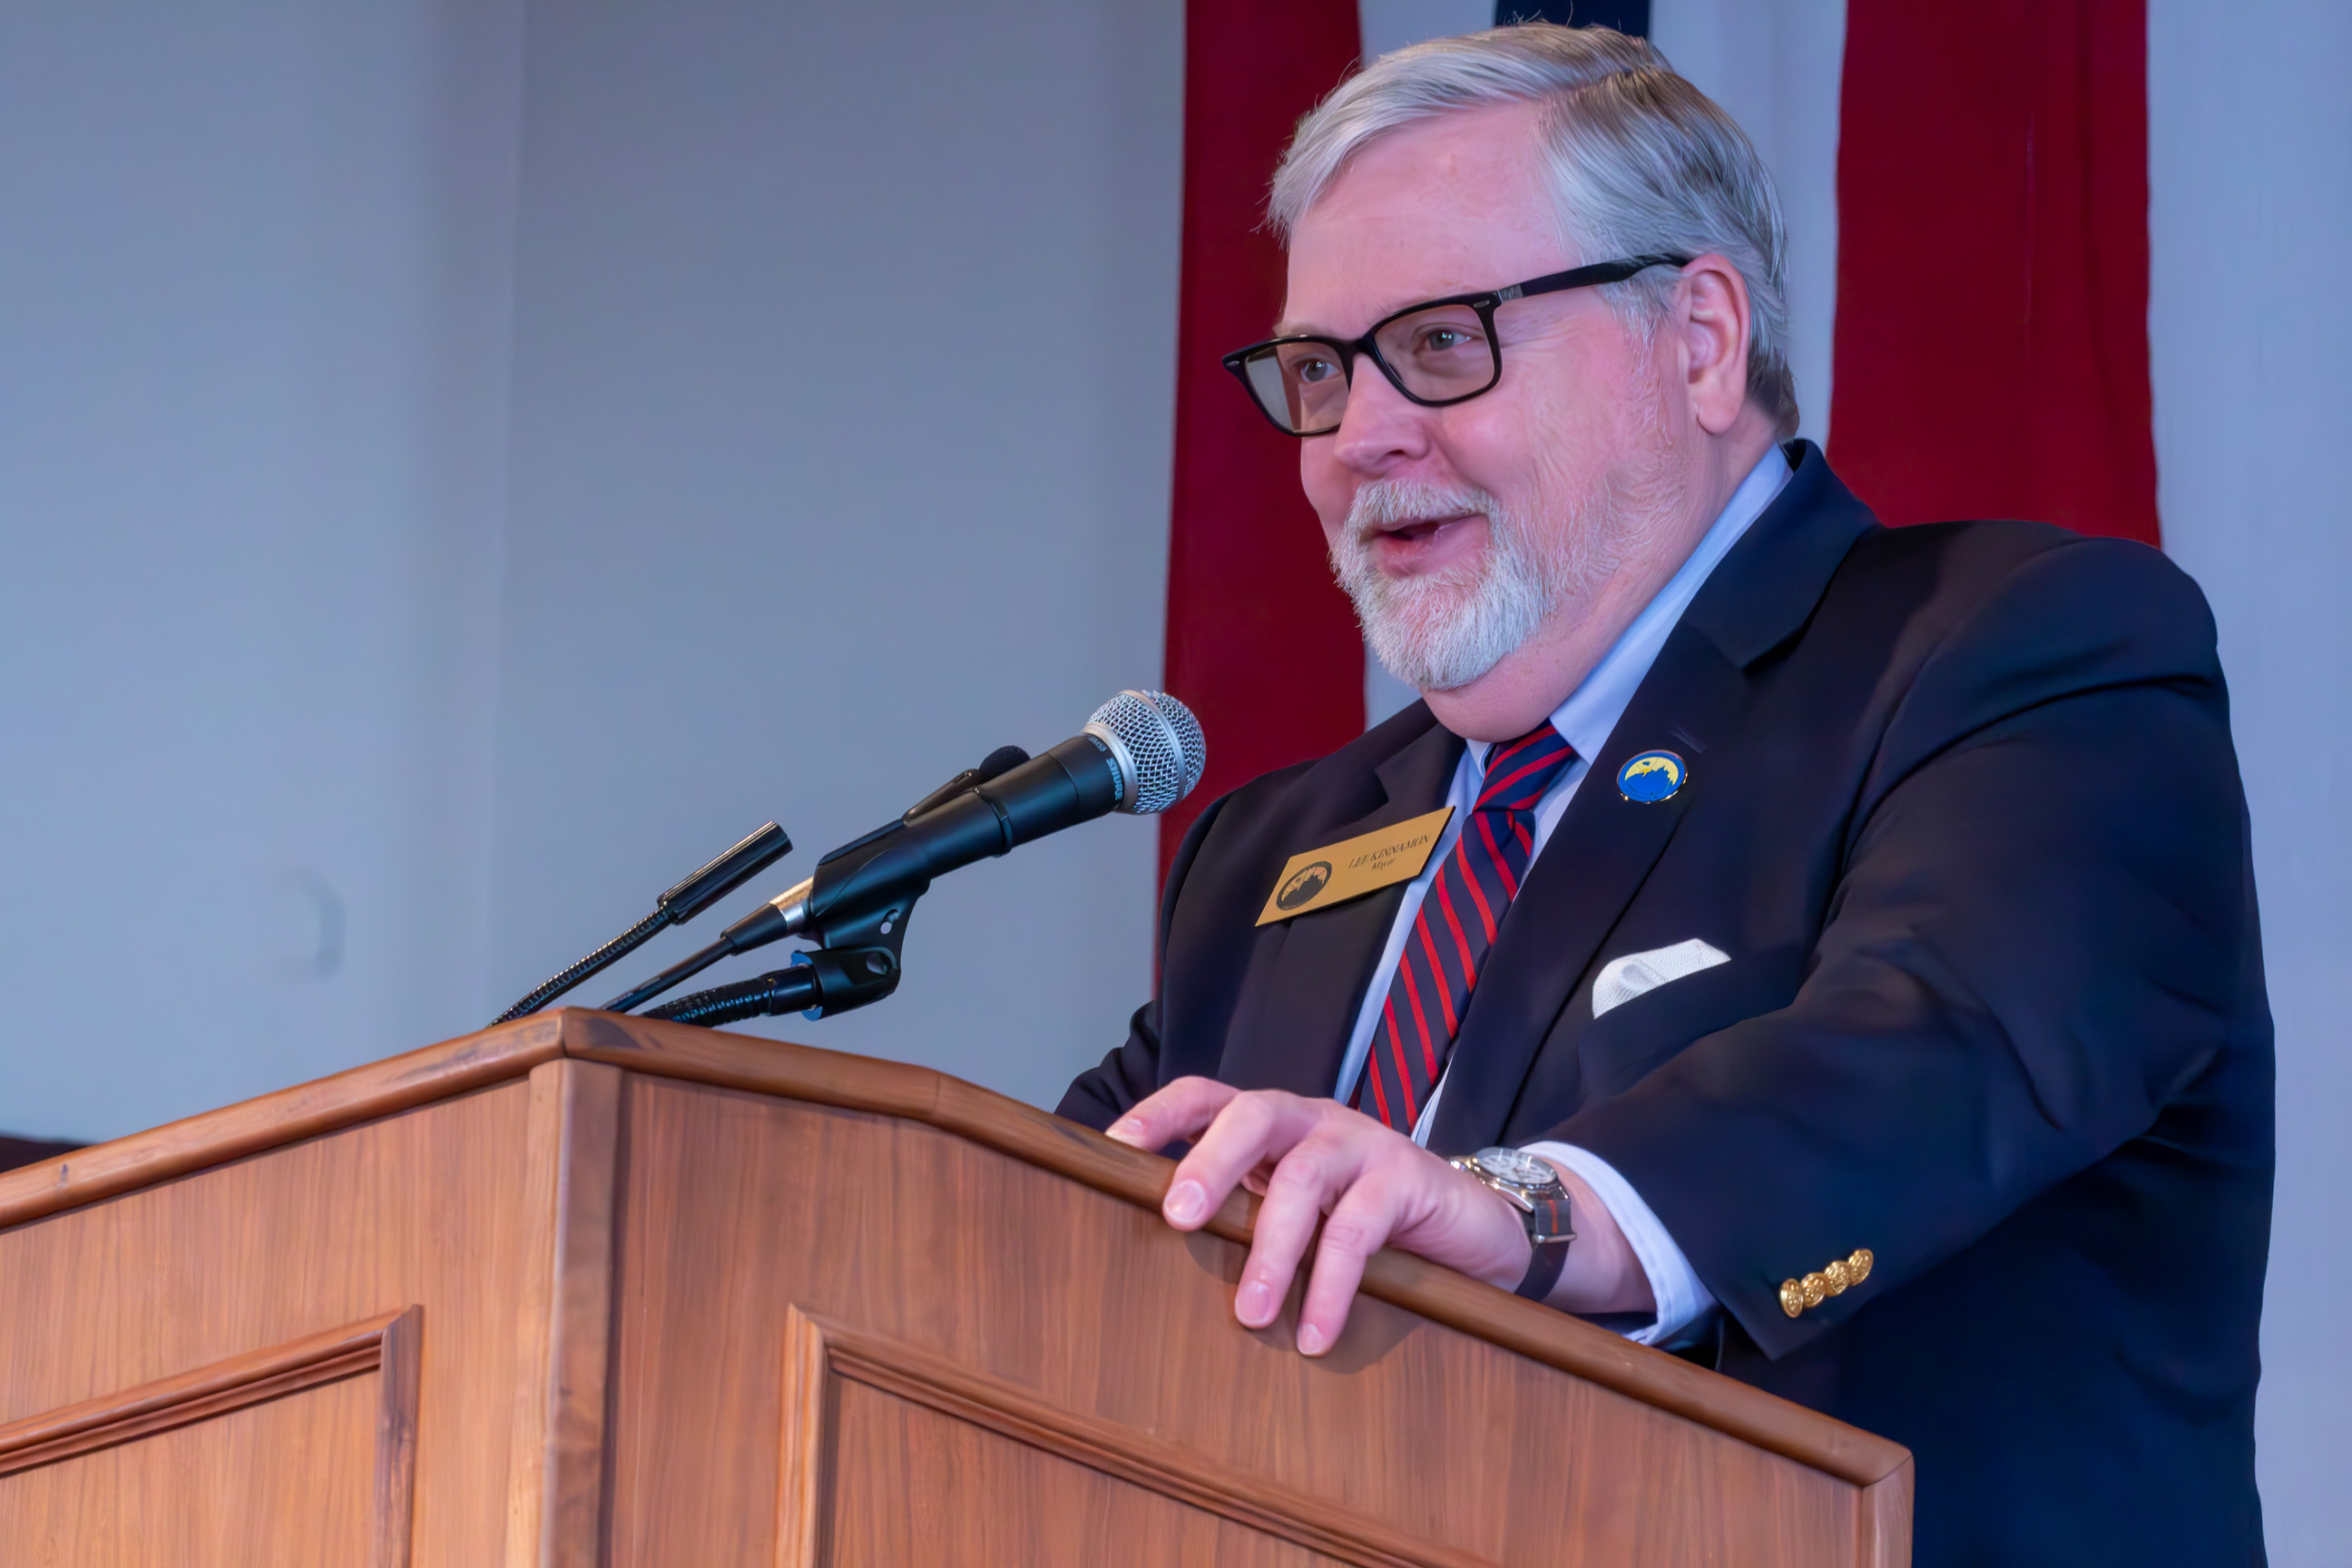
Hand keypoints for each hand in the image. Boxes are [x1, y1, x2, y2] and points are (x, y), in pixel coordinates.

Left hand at [1105, 1077, 1651, 1353]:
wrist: (1474, 1229)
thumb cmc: (1367, 1223)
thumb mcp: (1301, 1212)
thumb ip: (1247, 1215)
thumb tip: (1156, 1264)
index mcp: (1275, 1123)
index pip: (1208, 1096)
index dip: (1160, 1114)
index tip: (1114, 1148)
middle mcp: (1312, 1119)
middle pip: (1250, 1116)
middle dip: (1209, 1163)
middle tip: (1176, 1218)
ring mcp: (1361, 1142)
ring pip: (1304, 1178)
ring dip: (1272, 1250)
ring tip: (1250, 1313)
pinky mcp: (1406, 1177)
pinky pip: (1360, 1229)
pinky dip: (1332, 1283)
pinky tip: (1314, 1332)